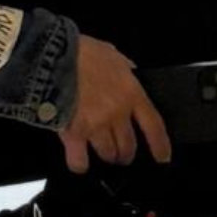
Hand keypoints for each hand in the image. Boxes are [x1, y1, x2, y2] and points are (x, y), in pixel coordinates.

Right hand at [58, 34, 171, 173]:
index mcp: (130, 93)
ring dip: (106, 155)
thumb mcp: (112, 54)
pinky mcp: (74, 134)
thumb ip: (124, 67)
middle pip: (128, 146)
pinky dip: (80, 164)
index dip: (160, 145)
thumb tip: (130, 72)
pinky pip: (80, 161)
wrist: (54, 57)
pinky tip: (80, 161)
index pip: (154, 125)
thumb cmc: (81, 52)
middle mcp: (117, 113)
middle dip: (126, 153)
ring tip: (101, 151)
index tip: (162, 156)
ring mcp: (96, 126)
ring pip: (108, 154)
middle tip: (122, 153)